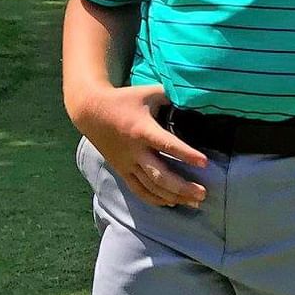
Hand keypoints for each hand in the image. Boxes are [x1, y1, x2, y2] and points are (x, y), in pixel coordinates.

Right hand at [75, 83, 208, 207]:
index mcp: (142, 130)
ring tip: (195, 202)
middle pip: (159, 175)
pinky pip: (138, 189)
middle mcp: (134, 150)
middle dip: (182, 187)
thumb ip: (172, 96)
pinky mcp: (121, 170)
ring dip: (173, 196)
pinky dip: (154, 199)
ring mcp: (126, 163)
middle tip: (204, 193)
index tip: (205, 163)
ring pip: (150, 187)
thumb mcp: (148, 92)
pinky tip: (172, 202)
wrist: (90, 111)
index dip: (186, 154)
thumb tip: (197, 98)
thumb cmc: (124, 99)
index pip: (167, 144)